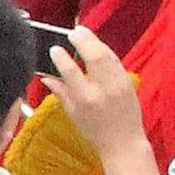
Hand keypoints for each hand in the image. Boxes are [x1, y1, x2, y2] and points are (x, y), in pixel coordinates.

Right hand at [36, 25, 147, 155]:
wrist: (124, 143)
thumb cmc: (95, 131)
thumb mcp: (73, 114)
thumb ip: (60, 93)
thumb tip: (46, 77)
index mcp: (85, 99)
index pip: (71, 71)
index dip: (61, 57)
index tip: (54, 49)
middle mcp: (103, 89)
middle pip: (93, 56)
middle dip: (81, 40)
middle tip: (72, 31)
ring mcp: (118, 84)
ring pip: (106, 54)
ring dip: (94, 41)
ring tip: (83, 32)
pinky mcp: (128, 82)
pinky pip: (115, 60)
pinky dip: (105, 50)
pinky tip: (97, 45)